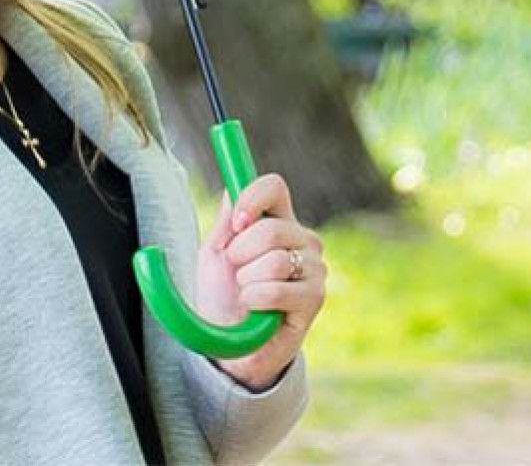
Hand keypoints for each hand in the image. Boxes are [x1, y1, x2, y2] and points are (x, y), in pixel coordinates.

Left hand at [193, 172, 325, 391]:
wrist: (228, 342)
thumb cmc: (222, 294)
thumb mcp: (215, 252)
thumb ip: (227, 221)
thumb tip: (231, 188)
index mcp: (278, 220)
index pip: (274, 188)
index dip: (252, 197)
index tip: (236, 222)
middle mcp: (302, 240)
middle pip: (271, 228)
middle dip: (241, 252)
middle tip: (236, 270)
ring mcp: (314, 268)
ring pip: (276, 260)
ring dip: (248, 279)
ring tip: (247, 291)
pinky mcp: (315, 299)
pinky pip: (277, 289)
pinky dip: (254, 298)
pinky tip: (254, 308)